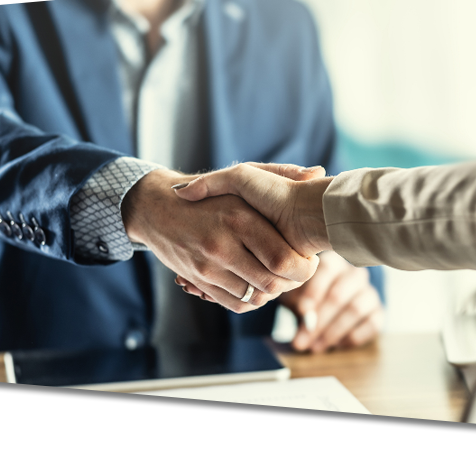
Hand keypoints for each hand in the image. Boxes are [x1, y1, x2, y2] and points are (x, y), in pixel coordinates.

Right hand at [121, 168, 319, 312]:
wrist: (158, 207)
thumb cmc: (211, 191)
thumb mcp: (243, 174)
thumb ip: (282, 172)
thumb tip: (317, 173)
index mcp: (238, 218)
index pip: (282, 259)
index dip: (304, 267)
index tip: (310, 260)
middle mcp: (221, 245)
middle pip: (270, 283)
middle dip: (292, 282)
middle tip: (299, 271)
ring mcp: (207, 266)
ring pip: (253, 297)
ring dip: (273, 292)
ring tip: (281, 277)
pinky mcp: (198, 280)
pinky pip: (234, 303)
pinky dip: (252, 300)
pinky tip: (260, 285)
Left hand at [279, 251, 383, 352]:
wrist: (328, 310)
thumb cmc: (310, 299)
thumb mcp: (298, 295)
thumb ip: (299, 303)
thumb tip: (305, 320)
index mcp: (334, 263)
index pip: (327, 269)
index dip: (314, 291)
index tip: (302, 312)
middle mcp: (355, 274)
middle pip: (339, 295)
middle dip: (319, 321)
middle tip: (302, 341)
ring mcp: (369, 292)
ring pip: (355, 310)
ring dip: (333, 332)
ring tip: (315, 347)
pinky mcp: (378, 312)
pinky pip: (371, 324)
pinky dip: (351, 338)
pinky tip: (336, 345)